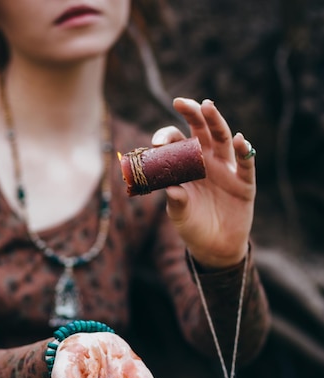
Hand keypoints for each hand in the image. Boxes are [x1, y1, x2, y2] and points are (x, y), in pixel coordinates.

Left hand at [152, 98, 255, 268]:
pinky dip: (245, 152)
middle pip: (201, 130)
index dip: (167, 137)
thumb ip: (175, 200)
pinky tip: (240, 141)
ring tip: (208, 107)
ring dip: (216, 122)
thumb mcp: (179, 214)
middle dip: (193, 114)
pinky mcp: (244, 183)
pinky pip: (246, 164)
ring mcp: (227, 169)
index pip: (177, 142)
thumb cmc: (192, 226)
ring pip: (223, 139)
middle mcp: (207, 161)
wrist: (214, 248)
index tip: (158, 142)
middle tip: (181, 102)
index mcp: (187, 165)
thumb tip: (169, 188)